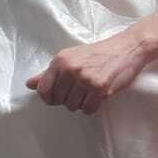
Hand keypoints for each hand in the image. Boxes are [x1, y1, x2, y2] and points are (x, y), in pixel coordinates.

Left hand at [26, 30, 149, 114]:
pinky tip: (98, 94)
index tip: (58, 95)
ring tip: (90, 90)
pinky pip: (88, 110)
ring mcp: (85, 79)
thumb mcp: (71, 57)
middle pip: (59, 101)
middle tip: (80, 89)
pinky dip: (93, 106)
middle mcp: (71, 69)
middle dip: (68, 99)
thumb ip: (49, 72)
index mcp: (61, 60)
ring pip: (73, 107)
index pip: (43, 90)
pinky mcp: (100, 89)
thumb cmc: (99, 53)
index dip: (50, 97)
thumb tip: (30, 84)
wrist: (127, 48)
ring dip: (81, 103)